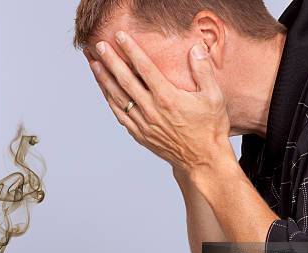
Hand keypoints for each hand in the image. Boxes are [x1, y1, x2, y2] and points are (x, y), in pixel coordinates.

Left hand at [87, 31, 236, 176]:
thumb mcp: (213, 97)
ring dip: (104, 79)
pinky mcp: (140, 134)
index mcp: (168, 98)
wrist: (203, 160)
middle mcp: (152, 110)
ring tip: (94, 64)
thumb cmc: (210, 127)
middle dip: (110, 61)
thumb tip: (195, 49)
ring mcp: (143, 124)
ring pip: (118, 97)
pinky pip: (120, 114)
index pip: (144, 68)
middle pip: (125, 80)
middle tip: (98, 46)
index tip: (120, 36)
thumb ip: (203, 71)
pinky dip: (110, 100)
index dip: (131, 50)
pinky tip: (104, 90)